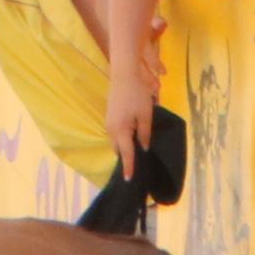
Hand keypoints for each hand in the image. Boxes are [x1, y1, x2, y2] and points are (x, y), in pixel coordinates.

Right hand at [105, 63, 157, 179]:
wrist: (124, 76)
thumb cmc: (137, 95)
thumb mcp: (145, 115)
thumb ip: (144, 133)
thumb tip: (143, 147)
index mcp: (121, 130)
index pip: (126, 153)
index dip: (129, 166)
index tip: (129, 179)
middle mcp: (111, 129)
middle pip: (118, 149)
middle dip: (126, 157)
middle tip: (138, 163)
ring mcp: (108, 123)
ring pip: (116, 141)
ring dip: (124, 147)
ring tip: (136, 150)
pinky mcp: (109, 117)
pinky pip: (115, 134)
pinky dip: (122, 139)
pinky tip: (132, 136)